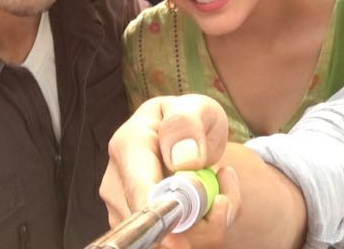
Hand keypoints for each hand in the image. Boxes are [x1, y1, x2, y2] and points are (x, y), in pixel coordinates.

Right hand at [101, 95, 239, 242]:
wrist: (188, 137)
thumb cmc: (190, 120)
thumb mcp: (197, 108)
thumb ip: (187, 125)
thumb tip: (183, 160)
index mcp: (127, 145)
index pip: (138, 190)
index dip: (160, 214)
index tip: (186, 229)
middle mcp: (118, 183)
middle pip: (153, 222)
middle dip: (198, 217)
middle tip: (225, 190)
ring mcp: (127, 209)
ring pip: (168, 238)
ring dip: (207, 222)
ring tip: (221, 184)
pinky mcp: (144, 227)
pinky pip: (182, 240)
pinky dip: (206, 226)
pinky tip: (214, 199)